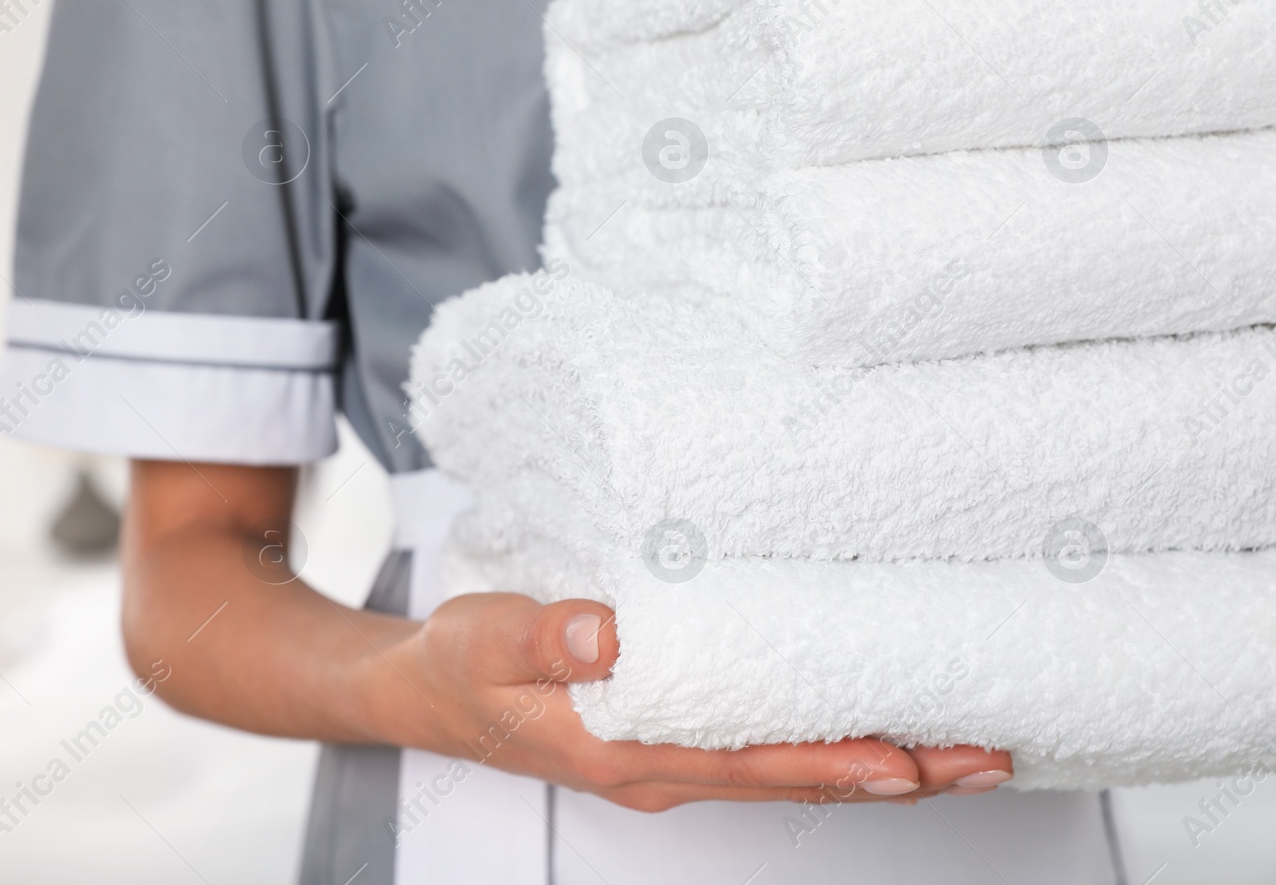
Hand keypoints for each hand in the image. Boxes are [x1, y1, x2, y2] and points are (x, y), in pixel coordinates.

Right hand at [375, 593, 1012, 809]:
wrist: (427, 693)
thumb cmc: (461, 669)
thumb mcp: (487, 643)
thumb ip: (546, 638)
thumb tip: (610, 629)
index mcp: (624, 750)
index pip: (747, 764)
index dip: (829, 763)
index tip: (907, 758)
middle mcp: (660, 767)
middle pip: (792, 778)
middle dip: (892, 774)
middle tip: (980, 758)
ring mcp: (668, 760)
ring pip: (787, 770)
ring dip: (875, 765)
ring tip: (958, 753)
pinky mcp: (670, 739)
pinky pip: (764, 752)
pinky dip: (827, 746)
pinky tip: (865, 728)